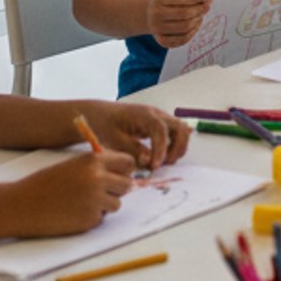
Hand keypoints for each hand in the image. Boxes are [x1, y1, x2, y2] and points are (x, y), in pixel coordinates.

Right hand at [12, 151, 134, 235]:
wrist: (22, 205)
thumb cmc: (45, 183)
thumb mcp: (73, 165)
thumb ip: (96, 166)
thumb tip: (122, 172)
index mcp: (93, 161)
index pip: (128, 162)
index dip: (125, 170)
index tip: (119, 175)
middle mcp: (98, 178)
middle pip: (127, 184)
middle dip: (117, 189)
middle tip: (101, 192)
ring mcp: (95, 200)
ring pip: (116, 203)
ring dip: (105, 204)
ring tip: (82, 202)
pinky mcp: (89, 220)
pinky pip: (101, 218)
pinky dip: (92, 217)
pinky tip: (73, 213)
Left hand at [75, 100, 189, 169]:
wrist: (99, 114)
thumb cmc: (105, 124)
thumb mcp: (114, 140)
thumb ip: (133, 150)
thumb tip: (149, 161)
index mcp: (144, 115)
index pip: (160, 130)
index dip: (161, 149)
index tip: (155, 166)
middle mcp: (156, 114)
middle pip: (179, 128)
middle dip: (176, 148)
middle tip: (163, 165)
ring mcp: (159, 118)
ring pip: (180, 130)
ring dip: (177, 147)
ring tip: (163, 162)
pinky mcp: (158, 124)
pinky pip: (174, 133)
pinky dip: (173, 145)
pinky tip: (162, 157)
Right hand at [144, 0, 211, 48]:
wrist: (145, 14)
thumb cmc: (163, 0)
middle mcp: (157, 14)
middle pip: (184, 14)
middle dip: (200, 10)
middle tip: (208, 6)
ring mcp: (158, 29)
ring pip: (184, 28)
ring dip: (197, 21)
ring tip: (201, 15)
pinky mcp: (161, 40)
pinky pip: (181, 40)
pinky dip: (192, 33)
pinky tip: (196, 25)